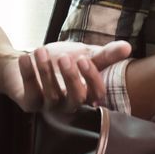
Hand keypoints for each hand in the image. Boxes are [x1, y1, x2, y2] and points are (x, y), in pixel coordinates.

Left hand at [9, 40, 131, 111]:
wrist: (30, 59)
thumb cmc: (61, 59)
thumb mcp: (85, 54)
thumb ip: (106, 54)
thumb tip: (128, 47)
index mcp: (86, 93)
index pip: (96, 93)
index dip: (92, 78)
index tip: (84, 59)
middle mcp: (69, 104)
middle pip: (76, 99)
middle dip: (71, 78)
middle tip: (64, 58)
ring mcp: (49, 106)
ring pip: (52, 95)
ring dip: (46, 72)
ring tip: (40, 50)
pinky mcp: (30, 104)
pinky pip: (30, 93)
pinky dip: (28, 75)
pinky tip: (26, 58)